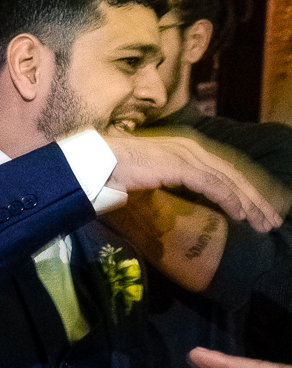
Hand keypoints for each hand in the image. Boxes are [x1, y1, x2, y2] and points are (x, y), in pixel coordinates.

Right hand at [104, 131, 281, 231]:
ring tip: (263, 222)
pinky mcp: (180, 164)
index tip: (258, 208)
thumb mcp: (152, 175)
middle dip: (257, 197)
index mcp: (188, 145)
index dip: (246, 187)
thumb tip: (182, 198)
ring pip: (230, 179)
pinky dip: (231, 199)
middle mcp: (193, 145)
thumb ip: (171, 180)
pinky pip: (214, 184)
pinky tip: (241, 214)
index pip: (227, 167)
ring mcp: (188, 153)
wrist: (95, 163)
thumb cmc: (115, 170)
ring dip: (250, 202)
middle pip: (235, 172)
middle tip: (272, 219)